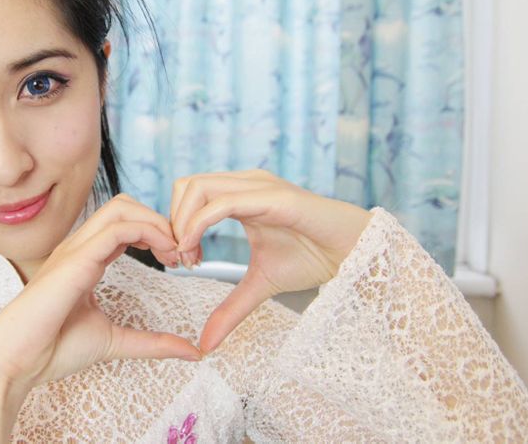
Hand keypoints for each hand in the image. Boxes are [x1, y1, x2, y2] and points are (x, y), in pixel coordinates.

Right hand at [0, 195, 198, 441]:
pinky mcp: (75, 259)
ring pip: (122, 207)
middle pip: (125, 205)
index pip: (124, 225)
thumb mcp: (115, 341)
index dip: (157, 234)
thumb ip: (152, 342)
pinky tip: (165, 255)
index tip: (180, 261)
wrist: (16, 362)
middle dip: (160, 221)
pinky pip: (118, 228)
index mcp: (84, 259)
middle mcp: (78, 247)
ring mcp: (75, 249)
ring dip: (157, 223)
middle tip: (184, 254)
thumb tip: (191, 351)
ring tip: (176, 253)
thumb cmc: (52, 350)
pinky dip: (149, 233)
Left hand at [168, 170, 371, 353]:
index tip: (180, 262)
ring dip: (182, 223)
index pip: (188, 193)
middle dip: (172, 221)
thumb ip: (231, 308)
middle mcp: (245, 183)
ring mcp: (258, 186)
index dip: (175, 224)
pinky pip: (223, 203)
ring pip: (197, 187)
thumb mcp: (261, 285)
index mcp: (240, 195)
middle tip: (179, 260)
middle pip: (185, 184)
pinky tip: (196, 253)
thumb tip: (206, 344)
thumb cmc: (313, 258)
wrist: (356, 254)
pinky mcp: (273, 197)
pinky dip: (199, 225)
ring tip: (189, 259)